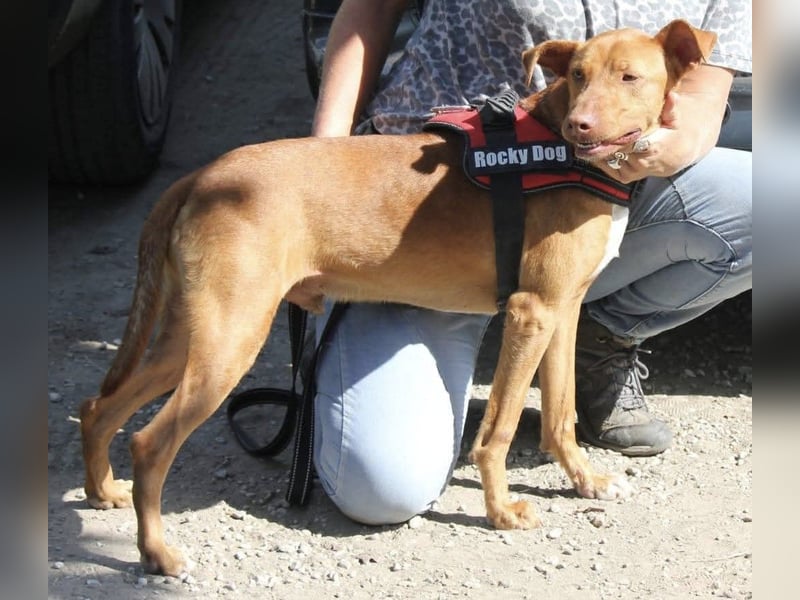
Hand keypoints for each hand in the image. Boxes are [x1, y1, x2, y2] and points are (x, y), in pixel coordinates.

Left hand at [595, 64, 733, 182]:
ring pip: (608, 158)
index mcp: (650, 147)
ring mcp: (632, 172)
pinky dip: (600, 157)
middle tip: (588, 130)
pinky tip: (595, 146)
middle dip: (602, 140)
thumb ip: (671, 109)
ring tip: (589, 137)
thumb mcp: (675, 119)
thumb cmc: (672, 132)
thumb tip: (673, 96)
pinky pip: (606, 166)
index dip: (612, 133)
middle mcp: (639, 163)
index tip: (602, 124)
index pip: (624, 141)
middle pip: (613, 149)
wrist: (675, 155)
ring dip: (599, 148)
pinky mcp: (625, 177)